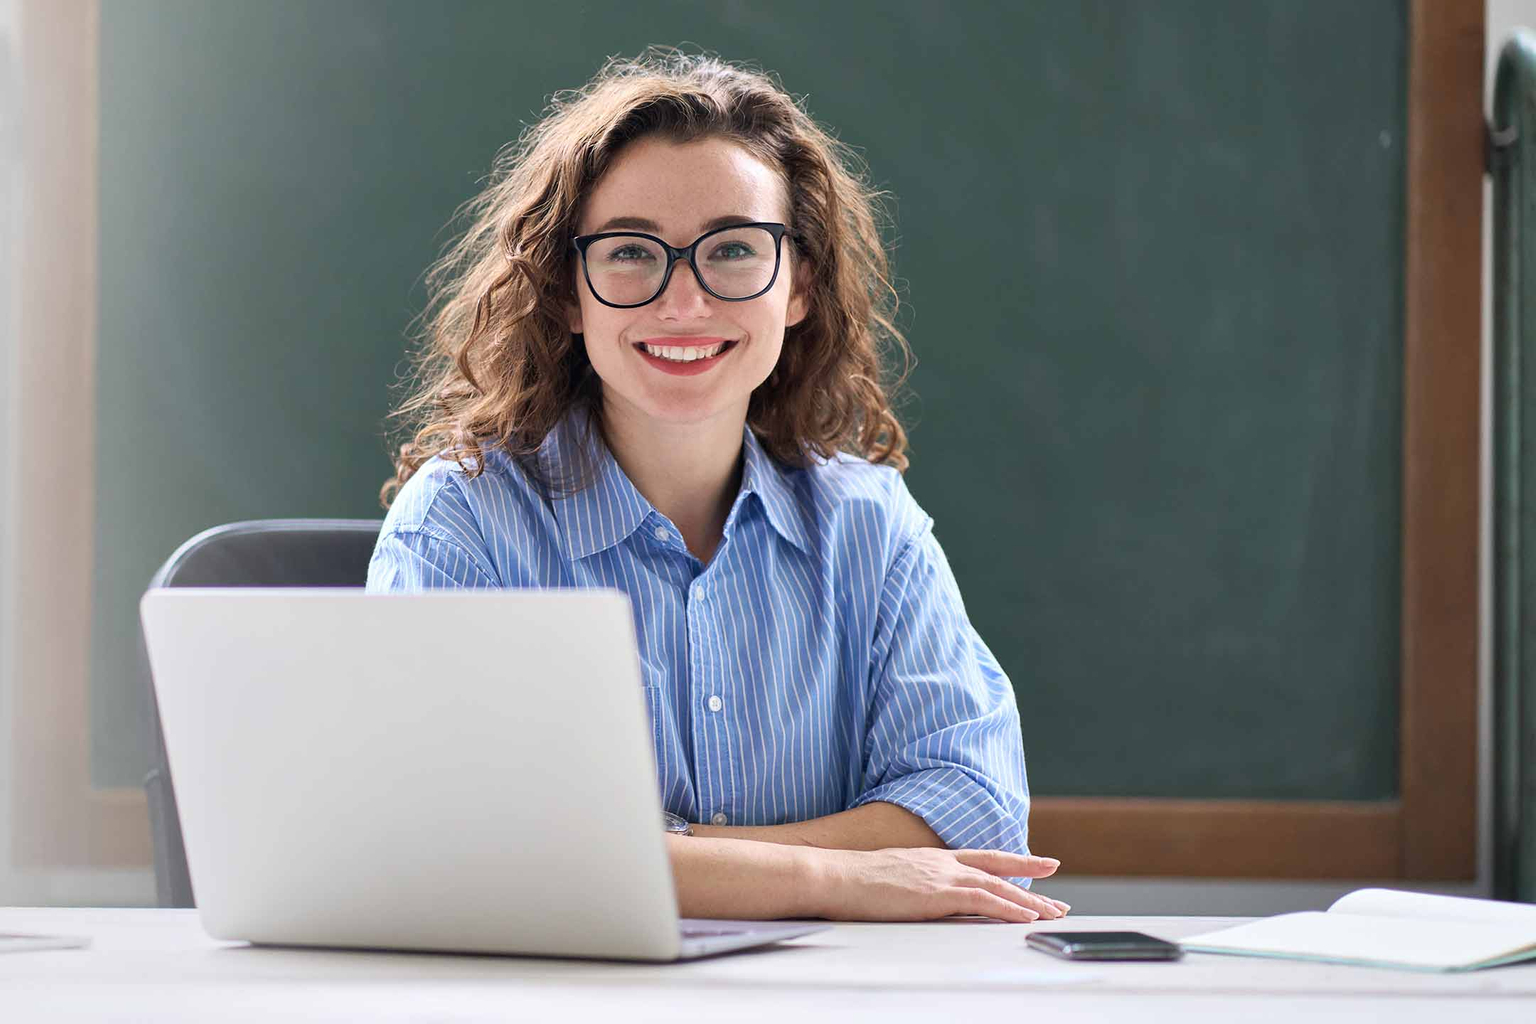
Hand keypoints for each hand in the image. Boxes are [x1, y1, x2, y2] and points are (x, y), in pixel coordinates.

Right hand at [810, 847, 1068, 922]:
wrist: (832, 876)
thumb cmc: (849, 882)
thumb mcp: (889, 879)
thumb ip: (912, 886)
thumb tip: (919, 900)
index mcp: (930, 858)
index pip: (982, 858)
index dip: (1014, 861)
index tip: (1040, 864)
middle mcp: (941, 862)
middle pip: (997, 871)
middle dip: (1032, 884)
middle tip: (1058, 900)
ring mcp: (940, 876)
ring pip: (997, 887)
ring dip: (1028, 902)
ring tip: (1053, 914)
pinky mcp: (937, 893)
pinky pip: (983, 900)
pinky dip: (1008, 908)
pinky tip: (1026, 917)